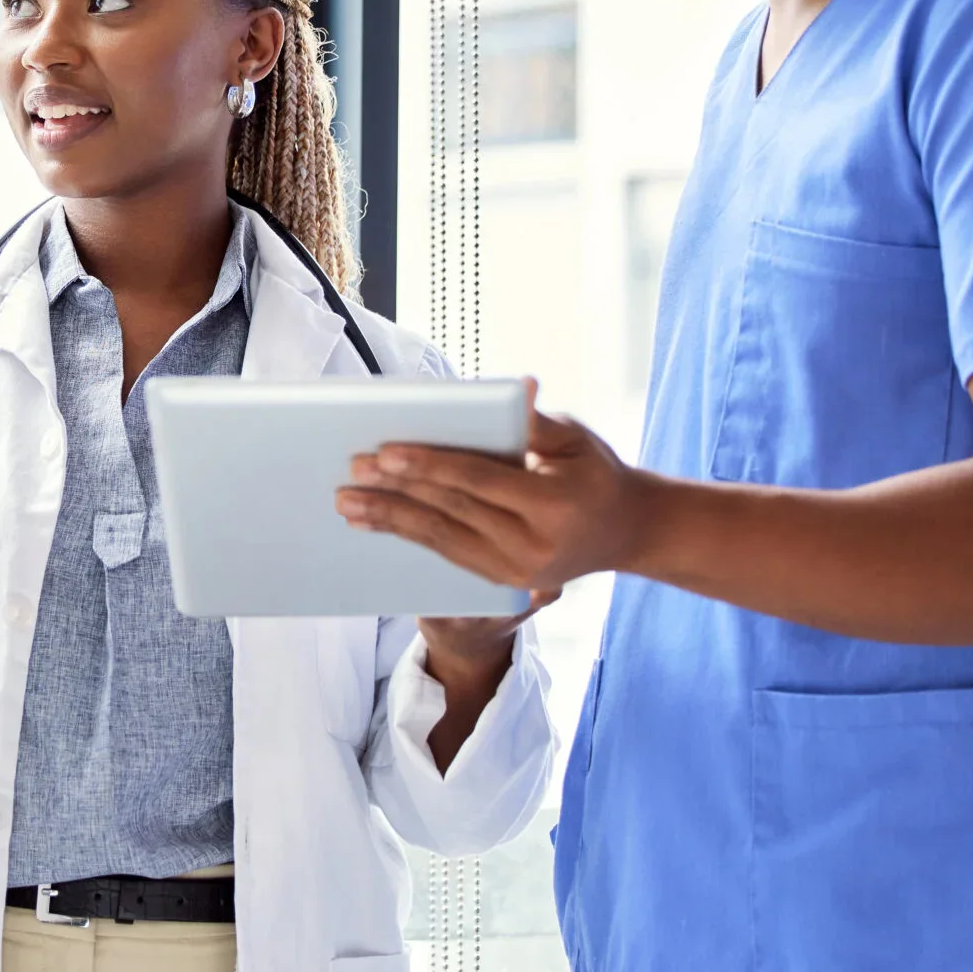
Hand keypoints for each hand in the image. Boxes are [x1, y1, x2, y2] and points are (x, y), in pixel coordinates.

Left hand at [337, 383, 649, 593]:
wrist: (625, 532)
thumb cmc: (596, 474)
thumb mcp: (576, 440)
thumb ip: (537, 422)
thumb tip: (516, 389)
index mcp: (555, 506)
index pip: (478, 481)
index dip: (430, 466)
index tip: (385, 451)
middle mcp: (534, 546)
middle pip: (451, 512)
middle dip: (397, 490)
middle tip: (354, 471)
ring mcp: (517, 571)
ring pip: (441, 539)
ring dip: (390, 519)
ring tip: (348, 503)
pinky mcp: (503, 582)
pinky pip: (447, 554)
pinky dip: (409, 535)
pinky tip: (377, 521)